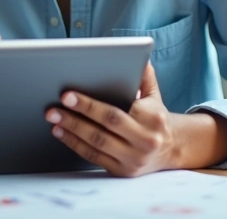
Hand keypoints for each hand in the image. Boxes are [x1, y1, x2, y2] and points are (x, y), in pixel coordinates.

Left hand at [45, 61, 178, 176]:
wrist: (173, 148)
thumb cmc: (156, 117)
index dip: (88, 105)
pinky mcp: (123, 171)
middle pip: (101, 131)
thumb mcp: (154, 94)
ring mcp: (133, 160)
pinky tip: (62, 134)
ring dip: (70, 132)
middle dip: (73, 119)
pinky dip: (75, 145)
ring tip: (54, 120)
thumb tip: (137, 53)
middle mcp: (144, 142)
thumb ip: (144, 75)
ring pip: (95, 146)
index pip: (113, 113)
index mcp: (152, 120)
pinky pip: (94, 158)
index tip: (66, 95)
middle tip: (53, 109)